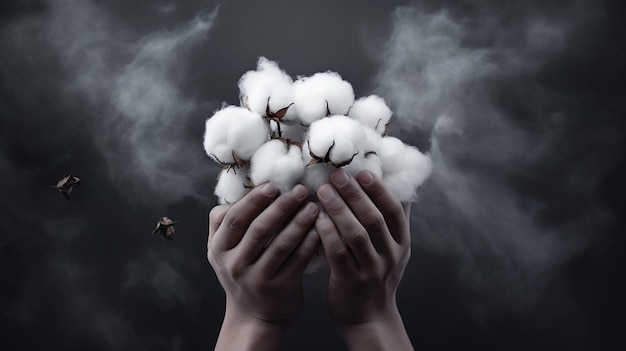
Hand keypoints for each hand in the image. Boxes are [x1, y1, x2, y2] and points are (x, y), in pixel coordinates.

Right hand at [208, 183, 319, 349]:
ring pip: (281, 245)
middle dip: (281, 207)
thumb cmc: (242, 271)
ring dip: (299, 222)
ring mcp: (257, 280)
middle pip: (259, 230)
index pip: (235, 218)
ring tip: (313, 206)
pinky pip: (297, 261)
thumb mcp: (222, 250)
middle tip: (300, 190)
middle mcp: (235, 265)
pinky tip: (321, 228)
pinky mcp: (279, 290)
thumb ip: (223, 222)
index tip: (273, 184)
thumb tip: (238, 189)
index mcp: (218, 249)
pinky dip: (309, 243)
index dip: (254, 200)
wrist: (253, 317)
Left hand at [316, 169, 412, 349]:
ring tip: (323, 191)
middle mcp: (390, 255)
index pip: (394, 210)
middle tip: (336, 174)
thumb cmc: (376, 274)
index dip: (379, 189)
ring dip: (339, 210)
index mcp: (401, 243)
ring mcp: (371, 270)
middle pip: (374, 219)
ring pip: (356, 235)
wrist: (369, 317)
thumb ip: (394, 220)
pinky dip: (328, 234)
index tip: (362, 171)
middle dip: (355, 194)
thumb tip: (397, 183)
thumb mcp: (393, 248)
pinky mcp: (351, 282)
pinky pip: (339, 254)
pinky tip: (317, 218)